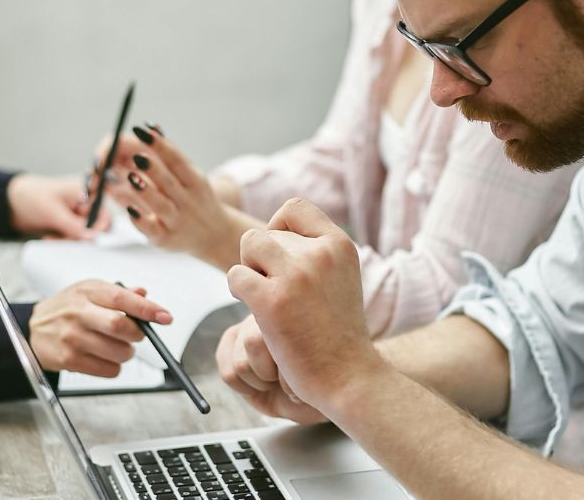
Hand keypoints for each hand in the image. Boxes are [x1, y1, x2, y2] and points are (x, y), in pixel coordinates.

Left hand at [7, 173, 108, 239]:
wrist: (11, 202)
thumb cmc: (31, 196)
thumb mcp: (53, 212)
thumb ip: (73, 225)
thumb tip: (90, 237)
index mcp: (84, 192)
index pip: (102, 212)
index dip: (97, 227)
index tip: (87, 238)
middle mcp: (83, 203)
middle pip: (94, 226)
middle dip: (79, 236)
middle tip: (64, 238)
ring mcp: (75, 215)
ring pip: (82, 235)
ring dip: (68, 240)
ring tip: (51, 237)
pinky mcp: (67, 224)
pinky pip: (71, 237)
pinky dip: (62, 240)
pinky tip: (49, 236)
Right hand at [29, 280, 172, 376]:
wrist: (33, 329)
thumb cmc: (66, 308)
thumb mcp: (89, 291)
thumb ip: (119, 293)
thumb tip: (144, 293)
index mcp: (88, 291)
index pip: (122, 298)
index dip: (147, 308)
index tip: (165, 316)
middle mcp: (79, 312)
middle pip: (120, 327)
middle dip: (137, 334)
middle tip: (136, 334)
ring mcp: (72, 337)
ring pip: (118, 352)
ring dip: (126, 352)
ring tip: (116, 346)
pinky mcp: (69, 359)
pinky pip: (107, 370)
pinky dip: (114, 367)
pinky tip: (103, 357)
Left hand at [95, 124, 245, 267]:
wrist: (215, 236)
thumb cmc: (196, 199)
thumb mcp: (191, 176)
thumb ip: (170, 155)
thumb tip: (151, 126)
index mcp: (195, 181)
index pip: (177, 160)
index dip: (160, 145)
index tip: (142, 130)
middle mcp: (188, 201)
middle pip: (169, 182)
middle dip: (153, 169)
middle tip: (136, 155)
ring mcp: (177, 221)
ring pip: (160, 205)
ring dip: (146, 192)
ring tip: (131, 177)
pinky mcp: (165, 239)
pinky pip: (151, 229)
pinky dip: (141, 220)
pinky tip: (129, 209)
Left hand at [226, 197, 381, 411]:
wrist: (348, 376)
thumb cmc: (338, 332)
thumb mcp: (340, 277)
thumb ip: (316, 252)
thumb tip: (276, 230)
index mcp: (339, 245)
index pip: (295, 207)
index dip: (278, 226)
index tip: (280, 255)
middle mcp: (320, 254)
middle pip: (267, 232)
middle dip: (262, 258)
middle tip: (273, 288)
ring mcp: (296, 275)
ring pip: (249, 245)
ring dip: (247, 268)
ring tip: (261, 294)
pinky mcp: (272, 301)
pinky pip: (235, 276)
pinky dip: (237, 290)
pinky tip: (253, 308)